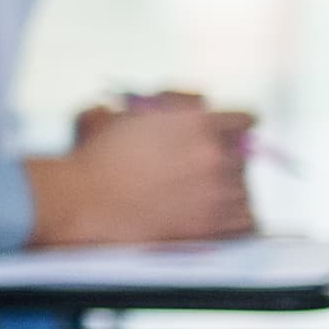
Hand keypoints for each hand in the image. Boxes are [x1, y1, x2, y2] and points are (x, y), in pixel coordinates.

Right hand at [30, 97, 252, 244]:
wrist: (82, 201)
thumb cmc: (97, 159)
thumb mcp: (133, 115)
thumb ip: (172, 105)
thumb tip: (200, 103)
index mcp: (199, 122)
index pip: (244, 120)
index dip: (236, 126)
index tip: (231, 135)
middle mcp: (214, 154)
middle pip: (244, 156)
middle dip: (225, 161)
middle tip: (202, 170)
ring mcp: (216, 191)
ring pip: (244, 189)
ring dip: (229, 191)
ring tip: (203, 197)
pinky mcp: (212, 225)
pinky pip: (247, 221)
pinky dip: (236, 220)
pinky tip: (221, 219)